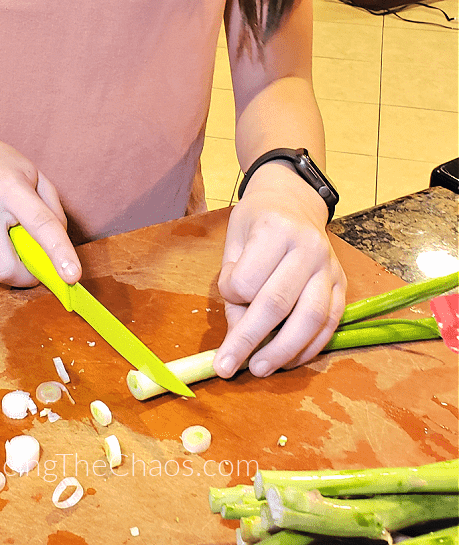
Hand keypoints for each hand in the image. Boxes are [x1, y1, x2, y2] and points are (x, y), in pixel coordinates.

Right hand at [0, 125, 81, 287]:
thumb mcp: (34, 174)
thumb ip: (52, 211)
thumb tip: (58, 251)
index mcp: (10, 187)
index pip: (40, 225)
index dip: (59, 253)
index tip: (72, 276)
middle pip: (5, 268)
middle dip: (23, 276)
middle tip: (31, 263)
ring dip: (5, 258)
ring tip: (1, 228)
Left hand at [213, 162, 345, 377]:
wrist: (294, 201)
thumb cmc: (257, 222)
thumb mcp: (235, 241)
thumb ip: (233, 285)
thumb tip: (237, 335)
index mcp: (275, 229)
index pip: (248, 279)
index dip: (231, 296)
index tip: (227, 295)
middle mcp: (308, 247)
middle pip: (278, 304)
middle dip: (251, 341)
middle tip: (229, 367)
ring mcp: (330, 266)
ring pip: (310, 319)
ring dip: (283, 352)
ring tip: (259, 369)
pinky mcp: (343, 284)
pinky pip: (329, 324)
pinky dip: (309, 348)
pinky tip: (288, 361)